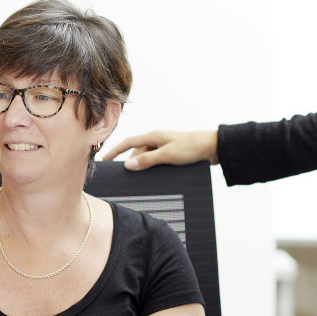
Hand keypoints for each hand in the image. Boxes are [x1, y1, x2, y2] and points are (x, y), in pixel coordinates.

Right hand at [101, 130, 218, 170]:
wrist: (212, 147)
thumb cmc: (191, 148)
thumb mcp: (167, 155)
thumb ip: (148, 160)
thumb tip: (128, 165)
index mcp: (153, 136)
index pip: (128, 142)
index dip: (115, 150)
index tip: (104, 159)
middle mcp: (156, 140)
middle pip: (137, 153)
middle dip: (133, 164)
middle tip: (129, 178)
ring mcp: (163, 146)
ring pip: (147, 158)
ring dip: (145, 167)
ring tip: (147, 179)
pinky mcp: (170, 153)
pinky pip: (156, 161)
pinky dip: (153, 168)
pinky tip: (156, 175)